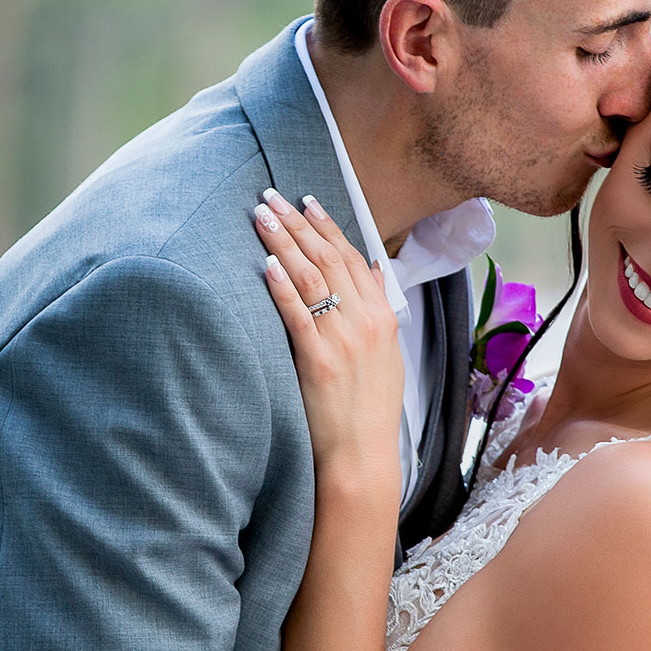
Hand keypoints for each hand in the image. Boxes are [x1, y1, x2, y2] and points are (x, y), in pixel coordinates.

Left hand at [253, 188, 401, 485]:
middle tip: (271, 195)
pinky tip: (266, 263)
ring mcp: (344, 340)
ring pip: (311, 277)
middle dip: (298, 222)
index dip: (327, 226)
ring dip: (284, 242)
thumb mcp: (389, 353)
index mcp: (383, 317)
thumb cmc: (370, 407)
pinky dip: (282, 286)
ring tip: (262, 216)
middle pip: (328, 258)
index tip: (307, 200)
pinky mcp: (319, 361)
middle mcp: (366, 322)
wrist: (363, 454)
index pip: (353, 257)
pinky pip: (298, 315)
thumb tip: (373, 268)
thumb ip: (380, 308)